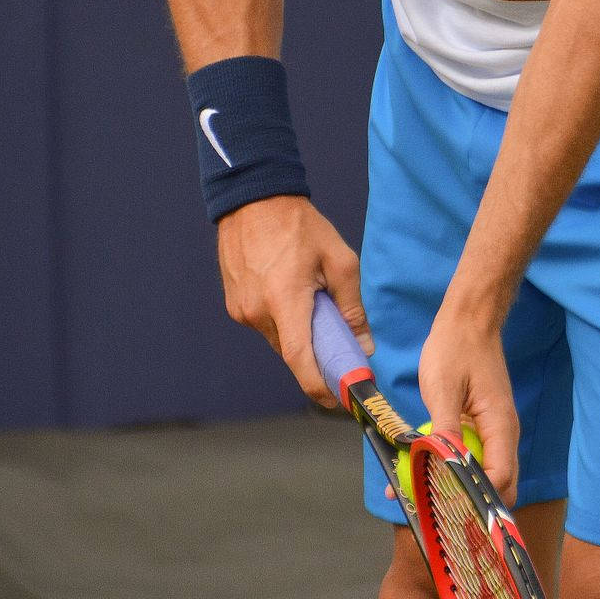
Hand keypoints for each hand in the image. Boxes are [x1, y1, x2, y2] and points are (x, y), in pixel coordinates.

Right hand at [217, 196, 371, 408]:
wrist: (254, 198)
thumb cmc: (300, 226)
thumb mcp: (339, 260)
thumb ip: (353, 307)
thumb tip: (364, 345)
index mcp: (285, 300)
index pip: (301, 361)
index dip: (321, 387)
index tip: (341, 400)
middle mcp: (258, 312)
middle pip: (293, 354)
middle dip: (318, 355)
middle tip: (340, 341)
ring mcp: (242, 310)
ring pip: (280, 340)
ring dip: (299, 333)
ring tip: (312, 300)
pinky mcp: (235, 305)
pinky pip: (266, 326)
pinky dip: (283, 320)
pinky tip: (291, 292)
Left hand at [418, 303, 518, 505]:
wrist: (467, 321)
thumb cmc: (455, 348)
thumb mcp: (443, 388)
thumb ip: (445, 429)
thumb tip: (443, 467)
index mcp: (501, 426)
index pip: (500, 478)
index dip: (477, 499)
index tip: (447, 511)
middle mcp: (504, 434)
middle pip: (498, 484)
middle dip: (470, 502)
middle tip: (434, 512)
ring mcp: (494, 431)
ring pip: (485, 473)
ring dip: (459, 486)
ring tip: (423, 496)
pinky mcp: (482, 426)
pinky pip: (473, 456)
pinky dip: (454, 467)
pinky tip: (424, 470)